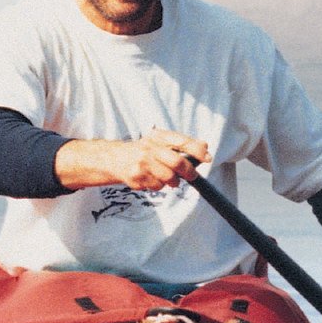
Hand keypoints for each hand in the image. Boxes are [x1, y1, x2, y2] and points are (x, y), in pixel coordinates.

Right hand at [54, 129, 210, 191]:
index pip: (181, 141)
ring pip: (169, 178)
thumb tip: (205, 146)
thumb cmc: (143, 151)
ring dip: (173, 182)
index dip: (197, 150)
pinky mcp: (136, 176)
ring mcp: (142, 162)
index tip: (207, 158)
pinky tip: (151, 179)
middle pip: (177, 162)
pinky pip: (157, 186)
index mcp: (158, 136)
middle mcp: (150, 147)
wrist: (114, 159)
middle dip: (189, 172)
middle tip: (192, 176)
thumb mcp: (161, 142)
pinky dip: (159, 185)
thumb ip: (182, 144)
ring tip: (168, 179)